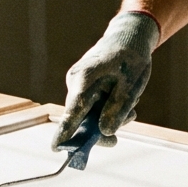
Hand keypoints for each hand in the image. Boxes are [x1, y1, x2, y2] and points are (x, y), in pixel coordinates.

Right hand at [52, 12, 159, 149]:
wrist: (128, 38)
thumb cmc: (131, 59)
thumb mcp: (131, 87)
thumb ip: (117, 110)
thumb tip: (105, 133)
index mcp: (86, 79)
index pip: (73, 110)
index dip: (65, 131)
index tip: (56, 148)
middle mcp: (75, 82)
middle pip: (80, 118)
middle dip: (98, 131)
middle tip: (116, 140)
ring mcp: (76, 85)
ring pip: (87, 114)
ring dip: (107, 119)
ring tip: (130, 110)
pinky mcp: (81, 87)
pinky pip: (90, 107)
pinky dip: (105, 111)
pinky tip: (122, 104)